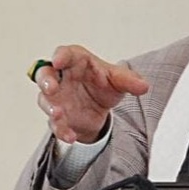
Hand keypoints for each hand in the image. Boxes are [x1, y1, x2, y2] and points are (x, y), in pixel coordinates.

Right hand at [33, 45, 148, 143]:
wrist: (102, 107)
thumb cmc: (104, 84)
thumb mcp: (119, 80)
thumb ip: (130, 81)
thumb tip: (144, 86)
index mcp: (76, 62)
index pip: (65, 54)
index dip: (60, 56)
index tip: (58, 60)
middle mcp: (61, 78)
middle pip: (44, 74)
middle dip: (45, 80)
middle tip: (51, 87)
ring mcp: (57, 98)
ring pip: (45, 100)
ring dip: (50, 107)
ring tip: (59, 114)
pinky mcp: (59, 117)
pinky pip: (55, 124)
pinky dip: (61, 130)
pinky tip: (70, 136)